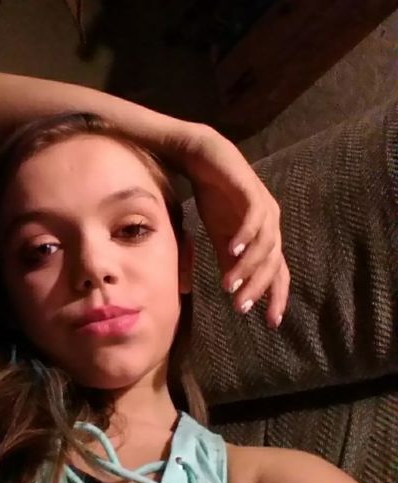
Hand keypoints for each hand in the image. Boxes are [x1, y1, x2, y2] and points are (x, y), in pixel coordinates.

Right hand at [182, 127, 289, 328]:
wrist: (203, 159)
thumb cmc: (214, 197)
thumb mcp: (220, 235)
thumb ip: (229, 259)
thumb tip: (232, 287)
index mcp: (266, 238)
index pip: (278, 273)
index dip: (276, 297)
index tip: (270, 323)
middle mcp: (271, 224)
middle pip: (273, 264)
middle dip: (258, 288)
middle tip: (241, 307)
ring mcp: (265, 208)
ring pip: (266, 245)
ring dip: (248, 266)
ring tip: (230, 283)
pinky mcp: (252, 192)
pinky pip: (255, 218)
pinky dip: (246, 234)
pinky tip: (233, 248)